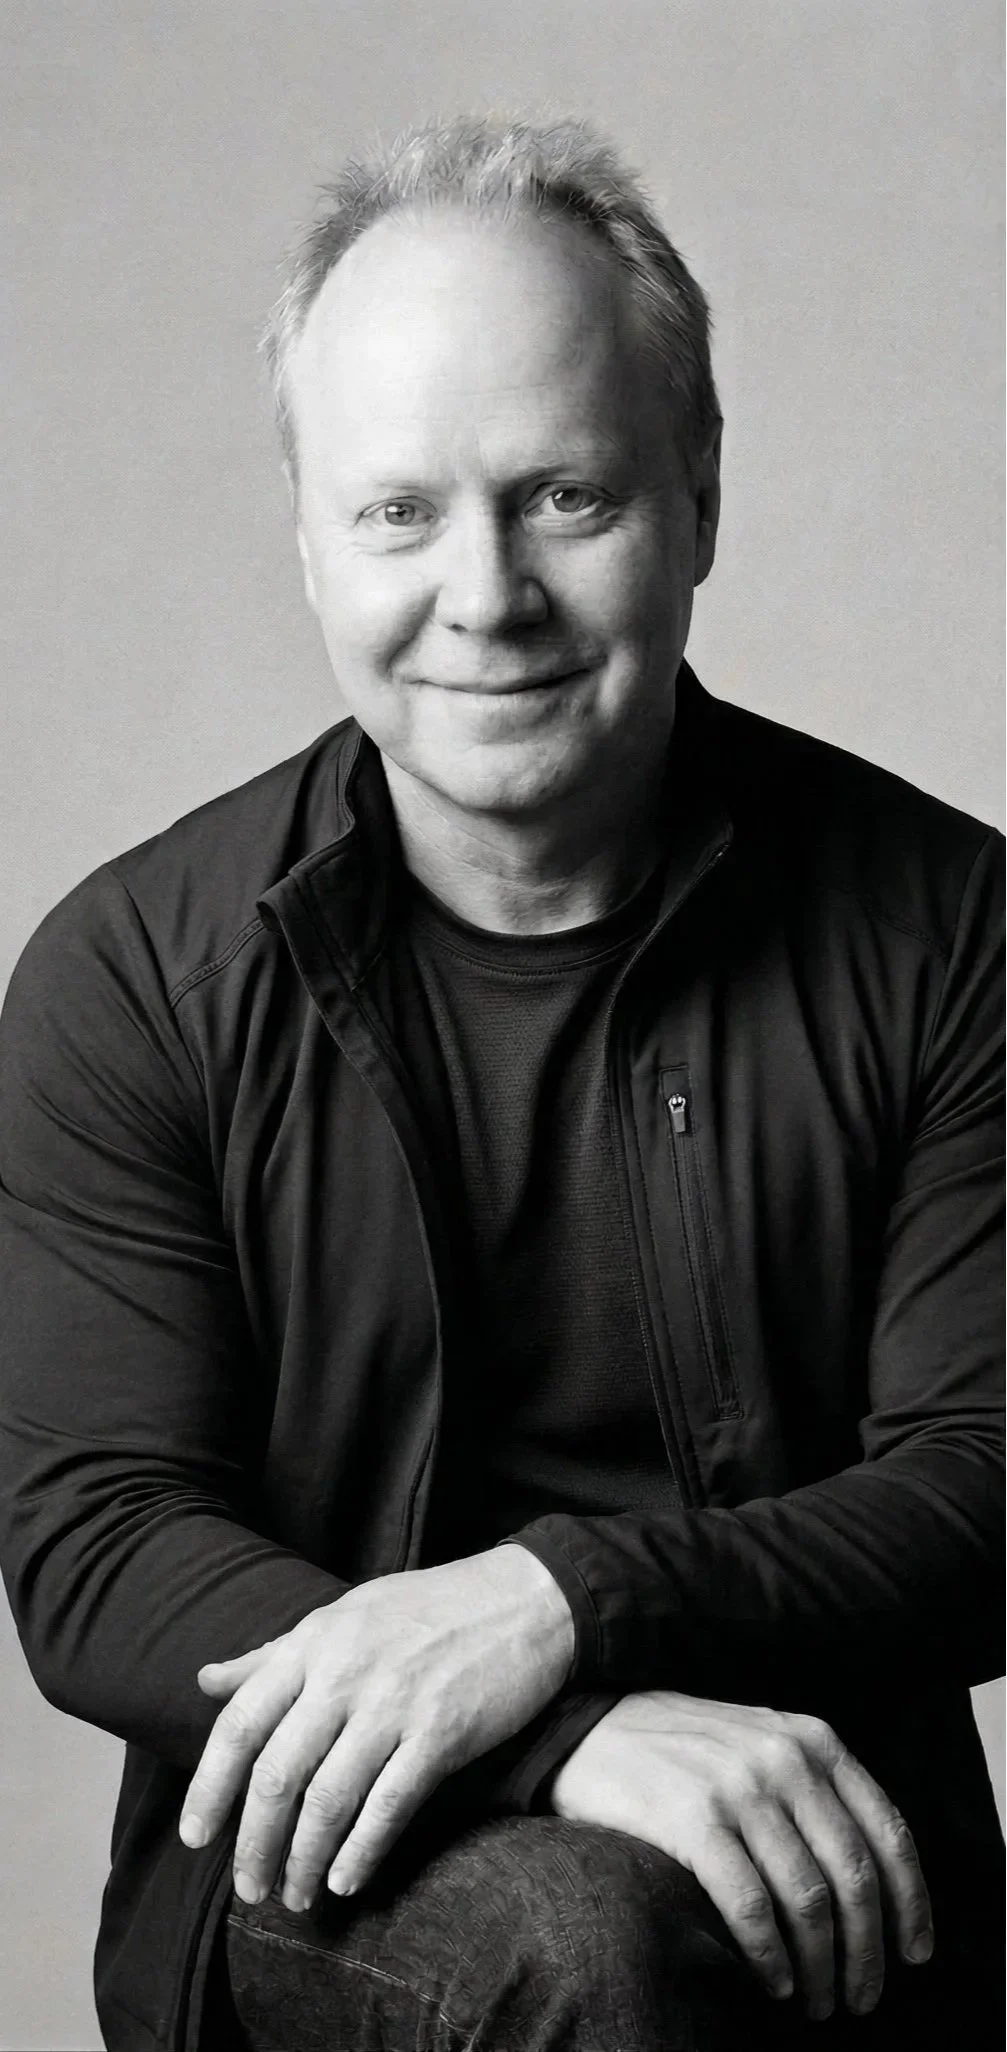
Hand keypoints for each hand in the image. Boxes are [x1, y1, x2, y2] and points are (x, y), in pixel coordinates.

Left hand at [179, 1544, 572, 1909]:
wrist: (522, 1600)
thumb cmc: (427, 1608)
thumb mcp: (343, 1616)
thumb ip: (273, 1655)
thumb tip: (205, 1682)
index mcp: (312, 1642)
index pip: (241, 1722)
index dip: (210, 1786)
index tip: (196, 1837)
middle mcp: (345, 1672)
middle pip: (278, 1773)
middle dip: (255, 1842)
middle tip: (248, 1889)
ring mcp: (393, 1703)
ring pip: (329, 1799)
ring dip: (304, 1860)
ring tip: (295, 1897)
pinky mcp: (441, 1733)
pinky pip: (389, 1805)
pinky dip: (361, 1851)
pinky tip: (345, 1881)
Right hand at [550, 1691, 932, 2022]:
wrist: (587, 1728)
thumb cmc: (680, 1749)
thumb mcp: (761, 1743)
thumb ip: (813, 1789)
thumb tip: (867, 1879)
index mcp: (813, 1741)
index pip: (887, 1831)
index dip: (910, 1902)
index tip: (914, 1952)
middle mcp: (785, 1760)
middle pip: (854, 1876)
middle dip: (867, 1951)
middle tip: (861, 1998)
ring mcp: (740, 1788)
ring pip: (809, 1900)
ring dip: (822, 1967)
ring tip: (818, 2002)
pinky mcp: (694, 1820)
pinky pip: (752, 1907)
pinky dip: (771, 1957)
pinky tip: (774, 1982)